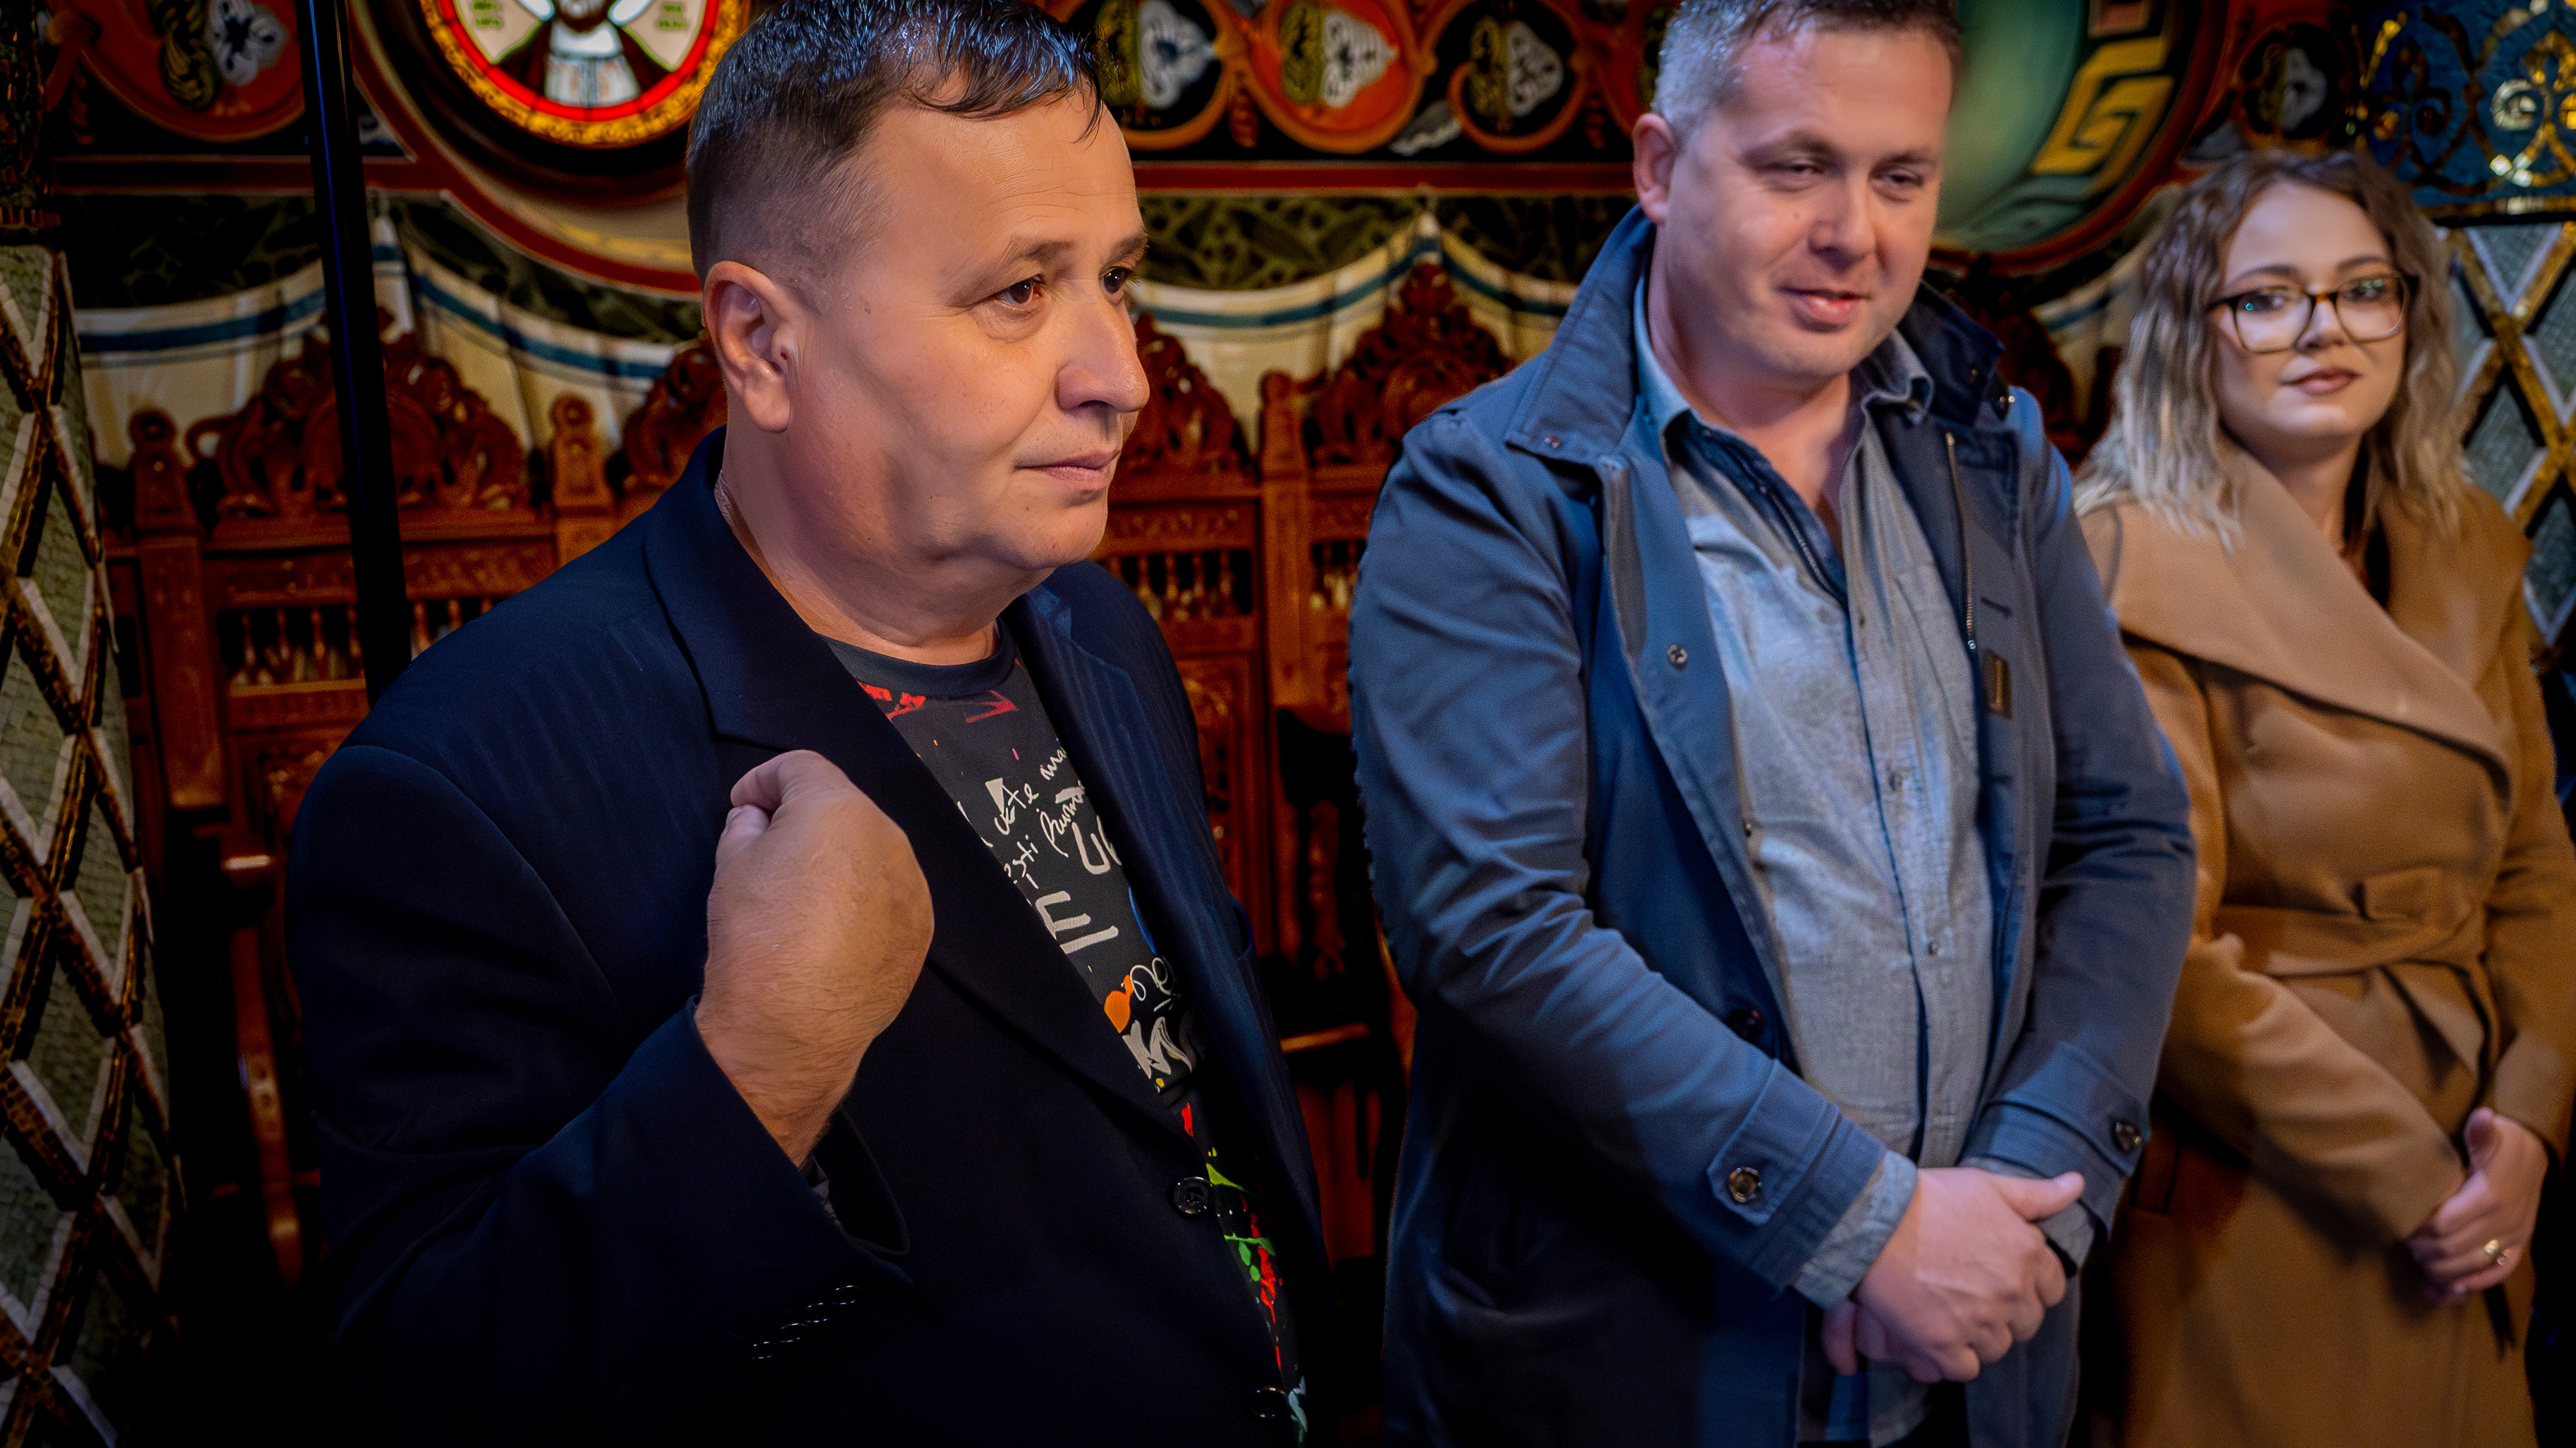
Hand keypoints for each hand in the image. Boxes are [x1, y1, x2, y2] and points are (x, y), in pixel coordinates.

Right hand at [697, 751, 931, 1163]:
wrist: (793, 1027)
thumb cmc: (756, 935)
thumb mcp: (731, 867)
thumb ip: (745, 826)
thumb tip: (756, 818)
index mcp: (839, 808)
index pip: (801, 766)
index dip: (764, 779)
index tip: (742, 806)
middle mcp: (888, 836)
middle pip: (843, 806)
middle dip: (805, 817)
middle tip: (768, 847)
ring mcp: (912, 884)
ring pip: (871, 850)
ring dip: (839, 857)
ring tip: (802, 895)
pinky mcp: (921, 928)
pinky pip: (889, 894)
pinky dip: (863, 897)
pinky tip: (833, 929)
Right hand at [1824, 1167, 2081, 1382]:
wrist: (1873, 1222)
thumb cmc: (1929, 1198)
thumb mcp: (1987, 1186)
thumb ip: (2036, 1194)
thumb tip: (2077, 1184)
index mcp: (2027, 1254)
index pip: (2053, 1289)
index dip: (2030, 1285)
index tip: (2004, 1278)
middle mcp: (2012, 1293)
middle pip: (2025, 1323)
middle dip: (2005, 1313)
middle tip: (1971, 1295)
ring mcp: (1979, 1323)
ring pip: (1996, 1348)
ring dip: (1978, 1337)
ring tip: (1950, 1314)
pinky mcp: (1944, 1346)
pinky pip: (1964, 1369)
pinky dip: (1952, 1358)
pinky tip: (1935, 1336)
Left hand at [2407, 1108, 2547, 1301]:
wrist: (2536, 1154)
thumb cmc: (2505, 1142)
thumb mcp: (2493, 1133)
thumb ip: (2481, 1132)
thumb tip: (2482, 1116)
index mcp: (2491, 1196)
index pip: (2444, 1225)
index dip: (2417, 1229)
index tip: (2398, 1222)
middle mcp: (2505, 1222)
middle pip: (2452, 1250)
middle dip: (2423, 1249)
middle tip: (2403, 1240)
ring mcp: (2514, 1237)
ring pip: (2471, 1268)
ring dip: (2440, 1269)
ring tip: (2418, 1260)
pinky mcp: (2519, 1247)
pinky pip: (2496, 1275)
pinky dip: (2469, 1286)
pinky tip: (2444, 1290)